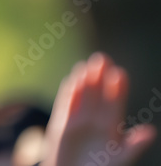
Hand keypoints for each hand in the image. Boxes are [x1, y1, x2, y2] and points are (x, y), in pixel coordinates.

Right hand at [41, 52, 155, 165]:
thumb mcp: (120, 158)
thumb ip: (133, 145)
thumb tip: (151, 131)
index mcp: (112, 129)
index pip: (115, 104)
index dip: (117, 89)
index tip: (120, 73)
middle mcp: (95, 121)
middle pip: (98, 95)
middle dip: (100, 77)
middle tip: (102, 58)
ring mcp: (78, 121)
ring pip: (82, 96)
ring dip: (84, 81)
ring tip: (86, 66)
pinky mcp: (62, 124)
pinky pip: (66, 105)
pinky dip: (68, 93)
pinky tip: (71, 81)